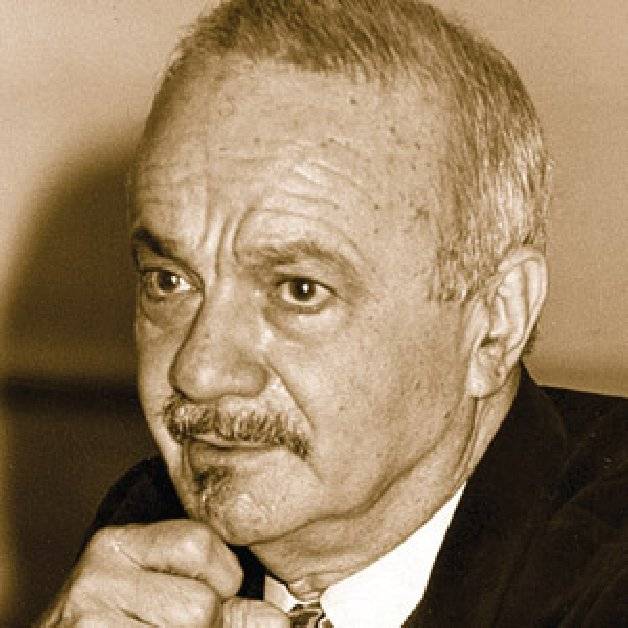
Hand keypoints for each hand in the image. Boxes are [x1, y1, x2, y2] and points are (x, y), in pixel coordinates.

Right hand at [37, 519, 242, 626]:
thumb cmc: (114, 623)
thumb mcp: (155, 594)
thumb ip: (216, 596)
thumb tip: (277, 623)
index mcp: (117, 543)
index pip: (198, 543)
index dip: (223, 577)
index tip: (216, 593)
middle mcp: (97, 576)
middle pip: (199, 605)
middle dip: (210, 625)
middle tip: (180, 624)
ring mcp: (88, 620)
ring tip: (160, 627)